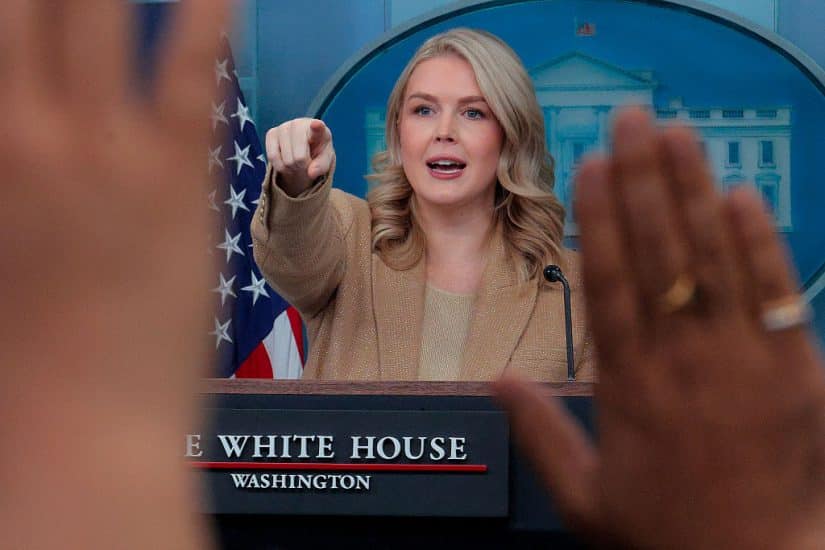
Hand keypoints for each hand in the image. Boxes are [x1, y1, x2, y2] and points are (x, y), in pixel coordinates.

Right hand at [0, 2, 226, 547]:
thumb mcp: (0, 247)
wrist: (81, 427)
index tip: (28, 10)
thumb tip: (29, 129)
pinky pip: (190, 73)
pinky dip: (206, 18)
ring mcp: (104, 151)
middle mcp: (24, 134)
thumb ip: (13, 172)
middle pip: (28, 6)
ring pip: (100, 16)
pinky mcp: (177, 179)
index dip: (14, 12)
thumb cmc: (24, 358)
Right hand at [265, 117, 334, 195]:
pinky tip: (286, 162)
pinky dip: (280, 166)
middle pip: (299, 158)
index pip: (318, 127)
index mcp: (319, 129)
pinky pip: (272, 157)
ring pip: (286, 160)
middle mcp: (300, 124)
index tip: (316, 125)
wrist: (304, 145)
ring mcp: (284, 127)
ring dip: (292, 167)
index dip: (317, 127)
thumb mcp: (324, 160)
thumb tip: (311, 173)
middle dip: (303, 166)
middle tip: (305, 162)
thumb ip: (321, 166)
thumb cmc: (317, 151)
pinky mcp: (271, 133)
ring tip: (297, 161)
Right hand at [496, 108, 824, 548]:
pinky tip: (740, 196)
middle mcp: (682, 362)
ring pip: (714, 260)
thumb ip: (538, 432)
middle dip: (643, 180)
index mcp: (628, 387)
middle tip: (630, 120)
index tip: (589, 167)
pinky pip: (778, 295)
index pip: (609, 282)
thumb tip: (495, 380)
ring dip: (693, 192)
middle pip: (659, 254)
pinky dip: (760, 244)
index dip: (599, 218)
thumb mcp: (582, 496)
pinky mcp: (796, 371)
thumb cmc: (664, 533)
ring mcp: (743, 362)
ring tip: (677, 135)